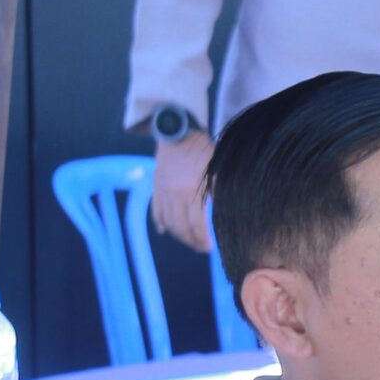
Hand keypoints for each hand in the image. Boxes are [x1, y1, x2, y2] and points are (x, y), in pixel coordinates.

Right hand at [150, 131, 212, 252]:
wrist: (179, 131)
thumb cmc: (203, 151)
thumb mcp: (217, 172)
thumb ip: (218, 194)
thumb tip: (224, 215)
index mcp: (191, 192)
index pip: (195, 225)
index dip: (202, 239)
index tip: (209, 248)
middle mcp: (173, 194)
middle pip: (180, 227)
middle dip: (191, 241)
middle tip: (201, 247)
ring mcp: (162, 191)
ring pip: (167, 221)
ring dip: (177, 234)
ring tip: (188, 240)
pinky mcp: (156, 186)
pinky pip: (156, 209)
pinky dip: (160, 222)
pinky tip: (165, 230)